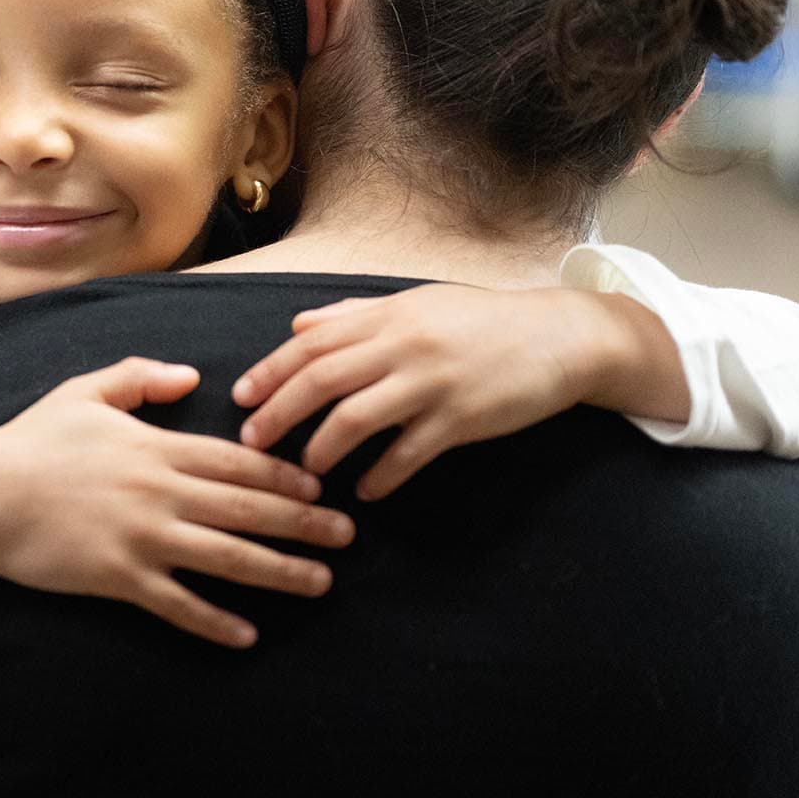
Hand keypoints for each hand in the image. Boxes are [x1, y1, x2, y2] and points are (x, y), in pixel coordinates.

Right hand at [0, 357, 354, 649]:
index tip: (321, 488)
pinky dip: (215, 621)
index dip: (284, 476)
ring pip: (227, 557)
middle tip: (347, 537)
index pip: (236, 462)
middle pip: (247, 509)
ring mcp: (142, 538)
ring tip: (319, 583)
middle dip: (304, 523)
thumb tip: (192, 377)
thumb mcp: (87, 391)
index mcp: (155, 447)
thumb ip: (141, 377)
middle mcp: (159, 492)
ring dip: (279, 571)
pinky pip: (178, 604)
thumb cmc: (33, 441)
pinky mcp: (119, 578)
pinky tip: (247, 635)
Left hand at [231, 286, 633, 500]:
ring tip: (305, 473)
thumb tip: (298, 326)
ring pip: (356, 418)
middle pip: (321, 380)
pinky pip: (409, 454)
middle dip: (278, 413)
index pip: (311, 343)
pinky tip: (366, 493)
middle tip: (251, 443)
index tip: (240, 397)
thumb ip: (354, 316)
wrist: (559, 336)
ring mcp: (432, 382)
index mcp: (387, 316)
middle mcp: (402, 345)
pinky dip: (382, 476)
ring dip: (322, 449)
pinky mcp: (462, 419)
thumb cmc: (480, 320)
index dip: (270, 370)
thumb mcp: (414, 304)